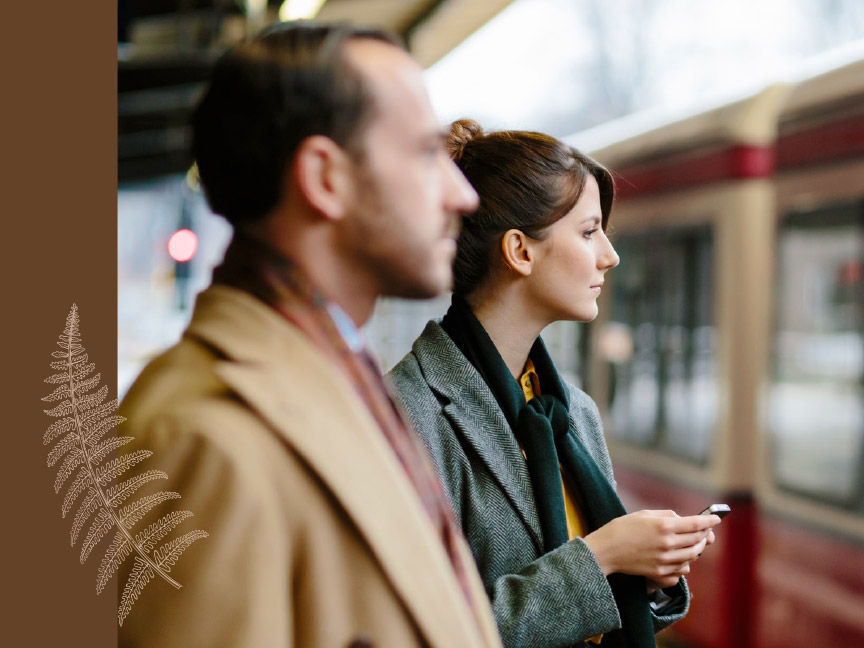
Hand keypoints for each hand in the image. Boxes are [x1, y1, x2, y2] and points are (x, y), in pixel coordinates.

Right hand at [583, 510, 719, 587]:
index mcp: (664, 526)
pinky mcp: (660, 572)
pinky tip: (682, 557)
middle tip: (706, 530)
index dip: (709, 520)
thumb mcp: (644, 514)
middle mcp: (667, 544)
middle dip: (705, 534)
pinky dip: (686, 562)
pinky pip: (682, 569)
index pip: (695, 524)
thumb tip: (682, 519)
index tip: (716, 518)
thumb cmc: (622, 528)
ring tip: (695, 543)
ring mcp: (665, 560)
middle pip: (697, 540)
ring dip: (697, 548)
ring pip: (692, 556)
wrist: (606, 550)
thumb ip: (666, 515)